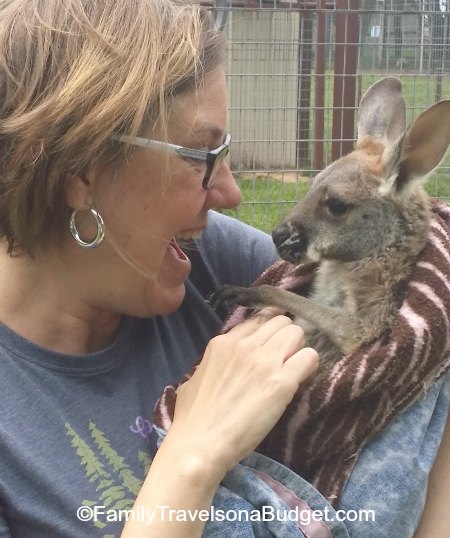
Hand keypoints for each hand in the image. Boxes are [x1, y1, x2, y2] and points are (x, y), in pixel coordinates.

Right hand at [165, 308, 318, 478]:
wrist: (200, 443)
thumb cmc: (192, 418)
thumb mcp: (195, 378)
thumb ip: (210, 365)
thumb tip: (218, 368)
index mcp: (223, 343)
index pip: (258, 320)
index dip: (269, 332)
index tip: (272, 345)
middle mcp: (245, 345)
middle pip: (281, 322)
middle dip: (286, 337)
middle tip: (285, 359)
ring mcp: (264, 361)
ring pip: (297, 333)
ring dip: (299, 348)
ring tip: (295, 368)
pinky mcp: (282, 382)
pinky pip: (309, 357)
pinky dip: (309, 365)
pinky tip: (302, 379)